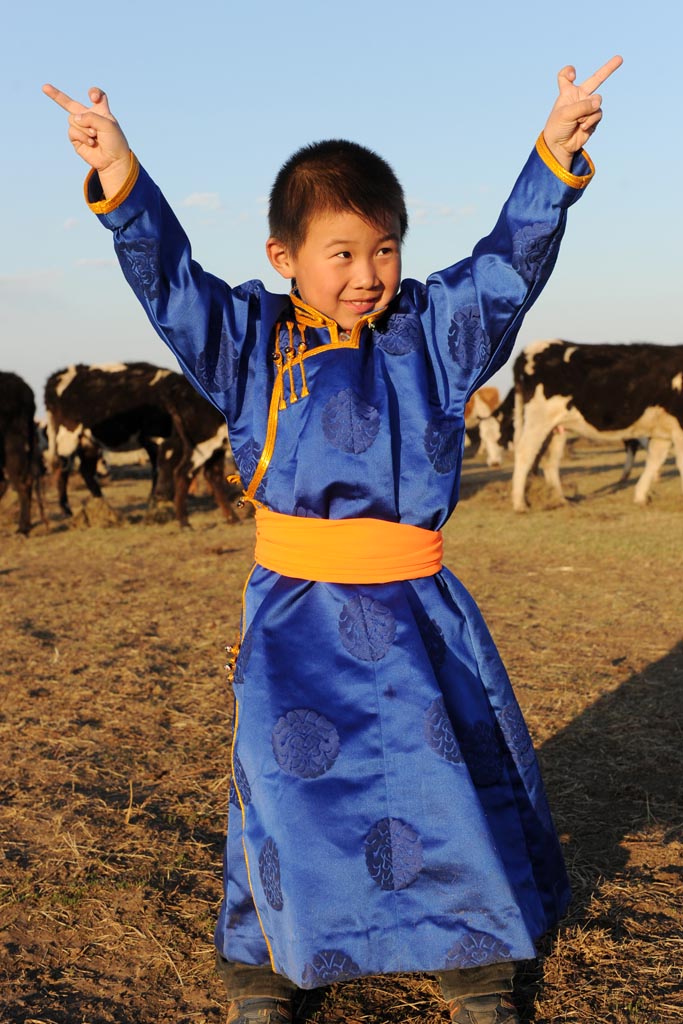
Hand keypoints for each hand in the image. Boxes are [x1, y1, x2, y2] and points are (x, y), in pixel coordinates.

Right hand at [42, 84, 130, 193]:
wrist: (113, 161)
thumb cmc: (114, 142)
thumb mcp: (107, 124)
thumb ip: (90, 117)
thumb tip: (74, 119)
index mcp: (101, 111)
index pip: (98, 96)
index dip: (94, 93)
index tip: (93, 97)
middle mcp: (89, 118)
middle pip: (70, 104)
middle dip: (56, 95)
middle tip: (44, 87)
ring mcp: (81, 128)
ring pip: (72, 119)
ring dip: (84, 128)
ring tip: (95, 136)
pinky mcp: (76, 139)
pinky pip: (72, 131)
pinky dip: (81, 136)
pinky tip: (91, 142)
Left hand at [543, 55, 622, 169]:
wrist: (560, 146)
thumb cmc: (557, 128)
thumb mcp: (565, 114)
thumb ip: (582, 106)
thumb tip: (598, 102)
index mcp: (568, 93)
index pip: (565, 77)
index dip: (568, 72)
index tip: (572, 74)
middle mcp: (579, 97)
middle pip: (596, 79)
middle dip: (608, 68)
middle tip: (620, 58)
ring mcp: (588, 107)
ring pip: (596, 102)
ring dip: (587, 113)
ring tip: (578, 122)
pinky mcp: (593, 118)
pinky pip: (597, 114)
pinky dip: (590, 121)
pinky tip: (582, 127)